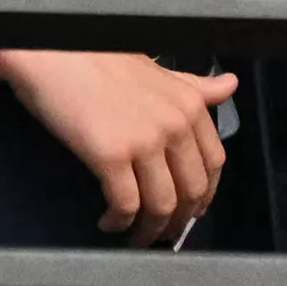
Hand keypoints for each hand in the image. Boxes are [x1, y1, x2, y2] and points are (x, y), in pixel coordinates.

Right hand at [0, 49, 236, 246]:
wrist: (55, 50)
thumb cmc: (100, 58)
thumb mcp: (157, 71)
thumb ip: (194, 86)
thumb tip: (231, 84)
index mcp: (190, 103)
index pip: (213, 163)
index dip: (203, 195)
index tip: (188, 210)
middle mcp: (175, 122)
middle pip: (192, 191)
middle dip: (178, 221)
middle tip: (160, 232)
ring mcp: (144, 140)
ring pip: (163, 206)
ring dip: (150, 231)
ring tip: (134, 235)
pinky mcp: (111, 155)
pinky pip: (126, 206)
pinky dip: (120, 223)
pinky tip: (109, 221)